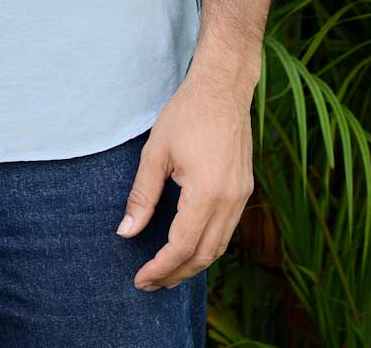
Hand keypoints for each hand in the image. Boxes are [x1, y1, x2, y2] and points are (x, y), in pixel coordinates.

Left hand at [115, 64, 254, 290]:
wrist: (223, 87)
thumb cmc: (186, 114)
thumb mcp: (156, 152)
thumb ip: (142, 196)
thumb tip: (126, 232)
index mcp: (206, 194)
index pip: (181, 246)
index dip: (159, 267)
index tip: (140, 279)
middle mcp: (229, 201)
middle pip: (203, 255)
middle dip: (176, 274)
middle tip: (150, 283)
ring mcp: (241, 196)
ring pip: (219, 246)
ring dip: (193, 264)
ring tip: (168, 272)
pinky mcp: (245, 189)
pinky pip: (227, 229)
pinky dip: (208, 245)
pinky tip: (190, 244)